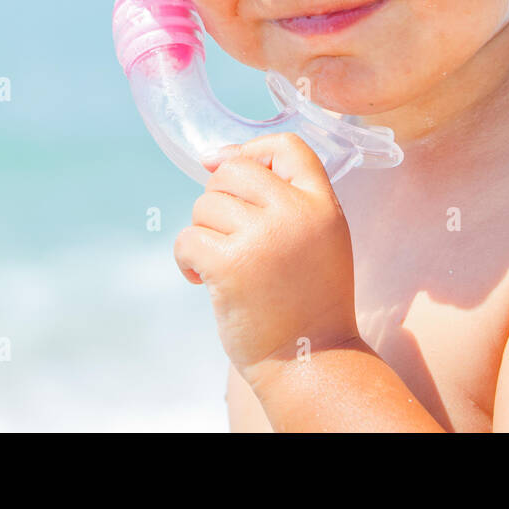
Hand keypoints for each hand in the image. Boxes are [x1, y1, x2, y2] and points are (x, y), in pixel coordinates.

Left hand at [173, 133, 361, 381]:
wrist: (309, 362)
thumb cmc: (308, 300)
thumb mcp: (318, 237)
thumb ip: (283, 195)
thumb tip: (214, 156)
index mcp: (322, 204)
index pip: (287, 146)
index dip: (254, 152)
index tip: (235, 175)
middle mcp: (294, 213)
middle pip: (233, 170)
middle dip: (218, 198)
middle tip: (227, 235)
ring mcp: (262, 238)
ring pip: (205, 205)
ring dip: (203, 232)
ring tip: (220, 264)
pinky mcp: (229, 265)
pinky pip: (187, 237)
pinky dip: (185, 258)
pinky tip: (200, 278)